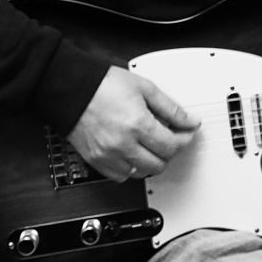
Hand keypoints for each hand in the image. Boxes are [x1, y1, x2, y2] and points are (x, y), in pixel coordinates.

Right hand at [67, 65, 200, 180]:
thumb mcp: (145, 88)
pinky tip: (134, 154)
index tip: (186, 133)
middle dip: (170, 152)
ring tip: (152, 146)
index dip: (184, 139)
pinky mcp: (95, 160)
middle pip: (159, 164)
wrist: (72, 89)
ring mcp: (108, 155)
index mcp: (138, 124)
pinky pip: (120, 176)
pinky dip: (131, 168)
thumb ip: (171, 108)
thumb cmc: (103, 85)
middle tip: (170, 139)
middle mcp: (123, 144)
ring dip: (151, 162)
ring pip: (141, 173)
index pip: (172, 146)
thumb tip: (189, 121)